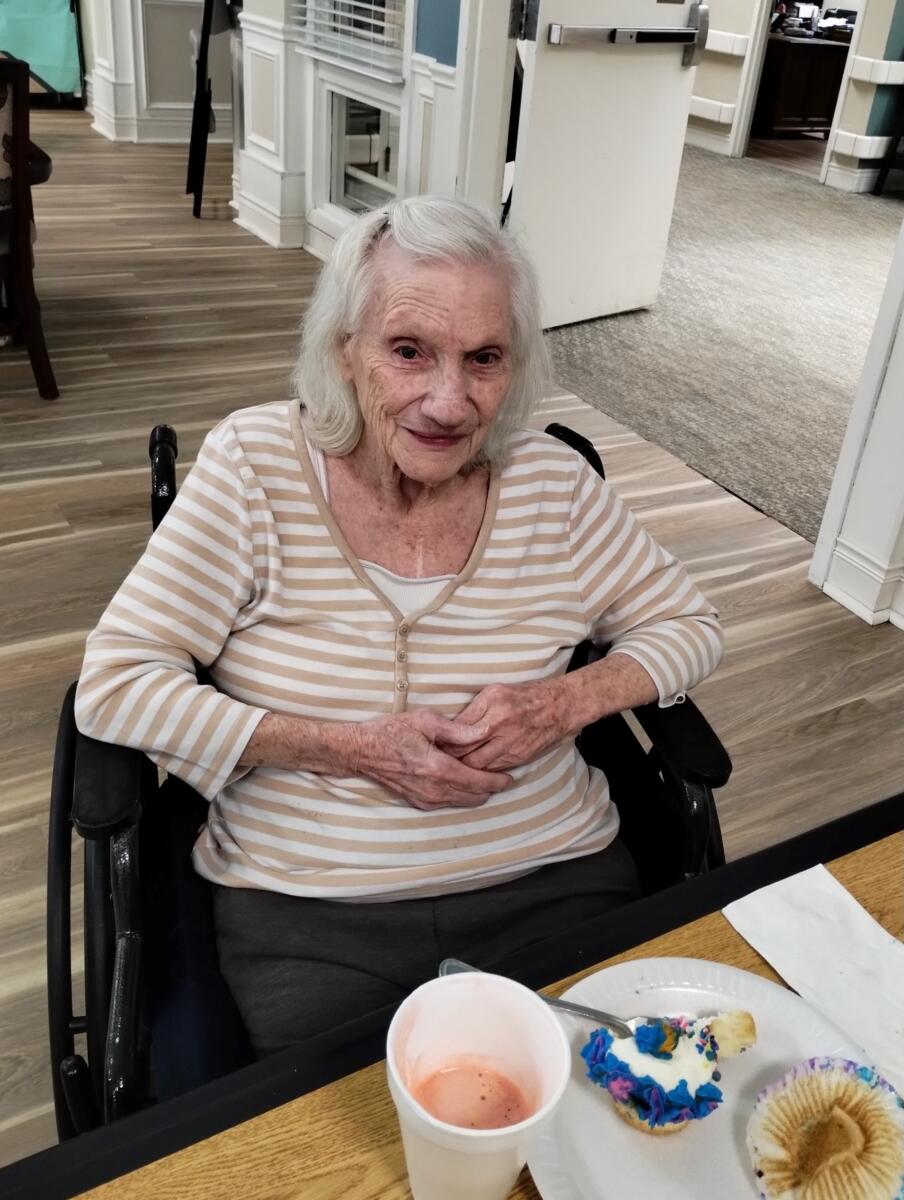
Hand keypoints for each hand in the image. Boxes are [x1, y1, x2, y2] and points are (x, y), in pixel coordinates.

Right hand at [352, 710, 513, 810]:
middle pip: (475, 797)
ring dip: (477, 793)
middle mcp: (434, 789)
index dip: (498, 781)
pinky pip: (449, 803)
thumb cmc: (392, 731)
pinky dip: (461, 795)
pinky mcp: (419, 803)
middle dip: (491, 788)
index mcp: (439, 769)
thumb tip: (484, 731)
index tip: (510, 777)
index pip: (479, 782)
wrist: (362, 751)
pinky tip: (462, 782)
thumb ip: (458, 730)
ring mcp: (426, 799)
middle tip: (501, 775)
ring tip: (485, 778)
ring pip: (463, 802)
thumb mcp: (426, 721)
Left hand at [441, 678, 573, 771]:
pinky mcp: (519, 758)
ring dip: (463, 769)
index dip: (443, 739)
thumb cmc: (527, 695)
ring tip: (449, 769)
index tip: (432, 744)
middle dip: (449, 758)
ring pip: (477, 765)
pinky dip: (480, 772)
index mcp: (493, 702)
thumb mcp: (496, 691)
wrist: (562, 706)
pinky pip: (493, 769)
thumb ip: (474, 709)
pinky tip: (470, 772)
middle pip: (465, 750)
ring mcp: (511, 743)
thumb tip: (452, 727)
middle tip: (436, 761)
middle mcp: (501, 724)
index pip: (459, 728)